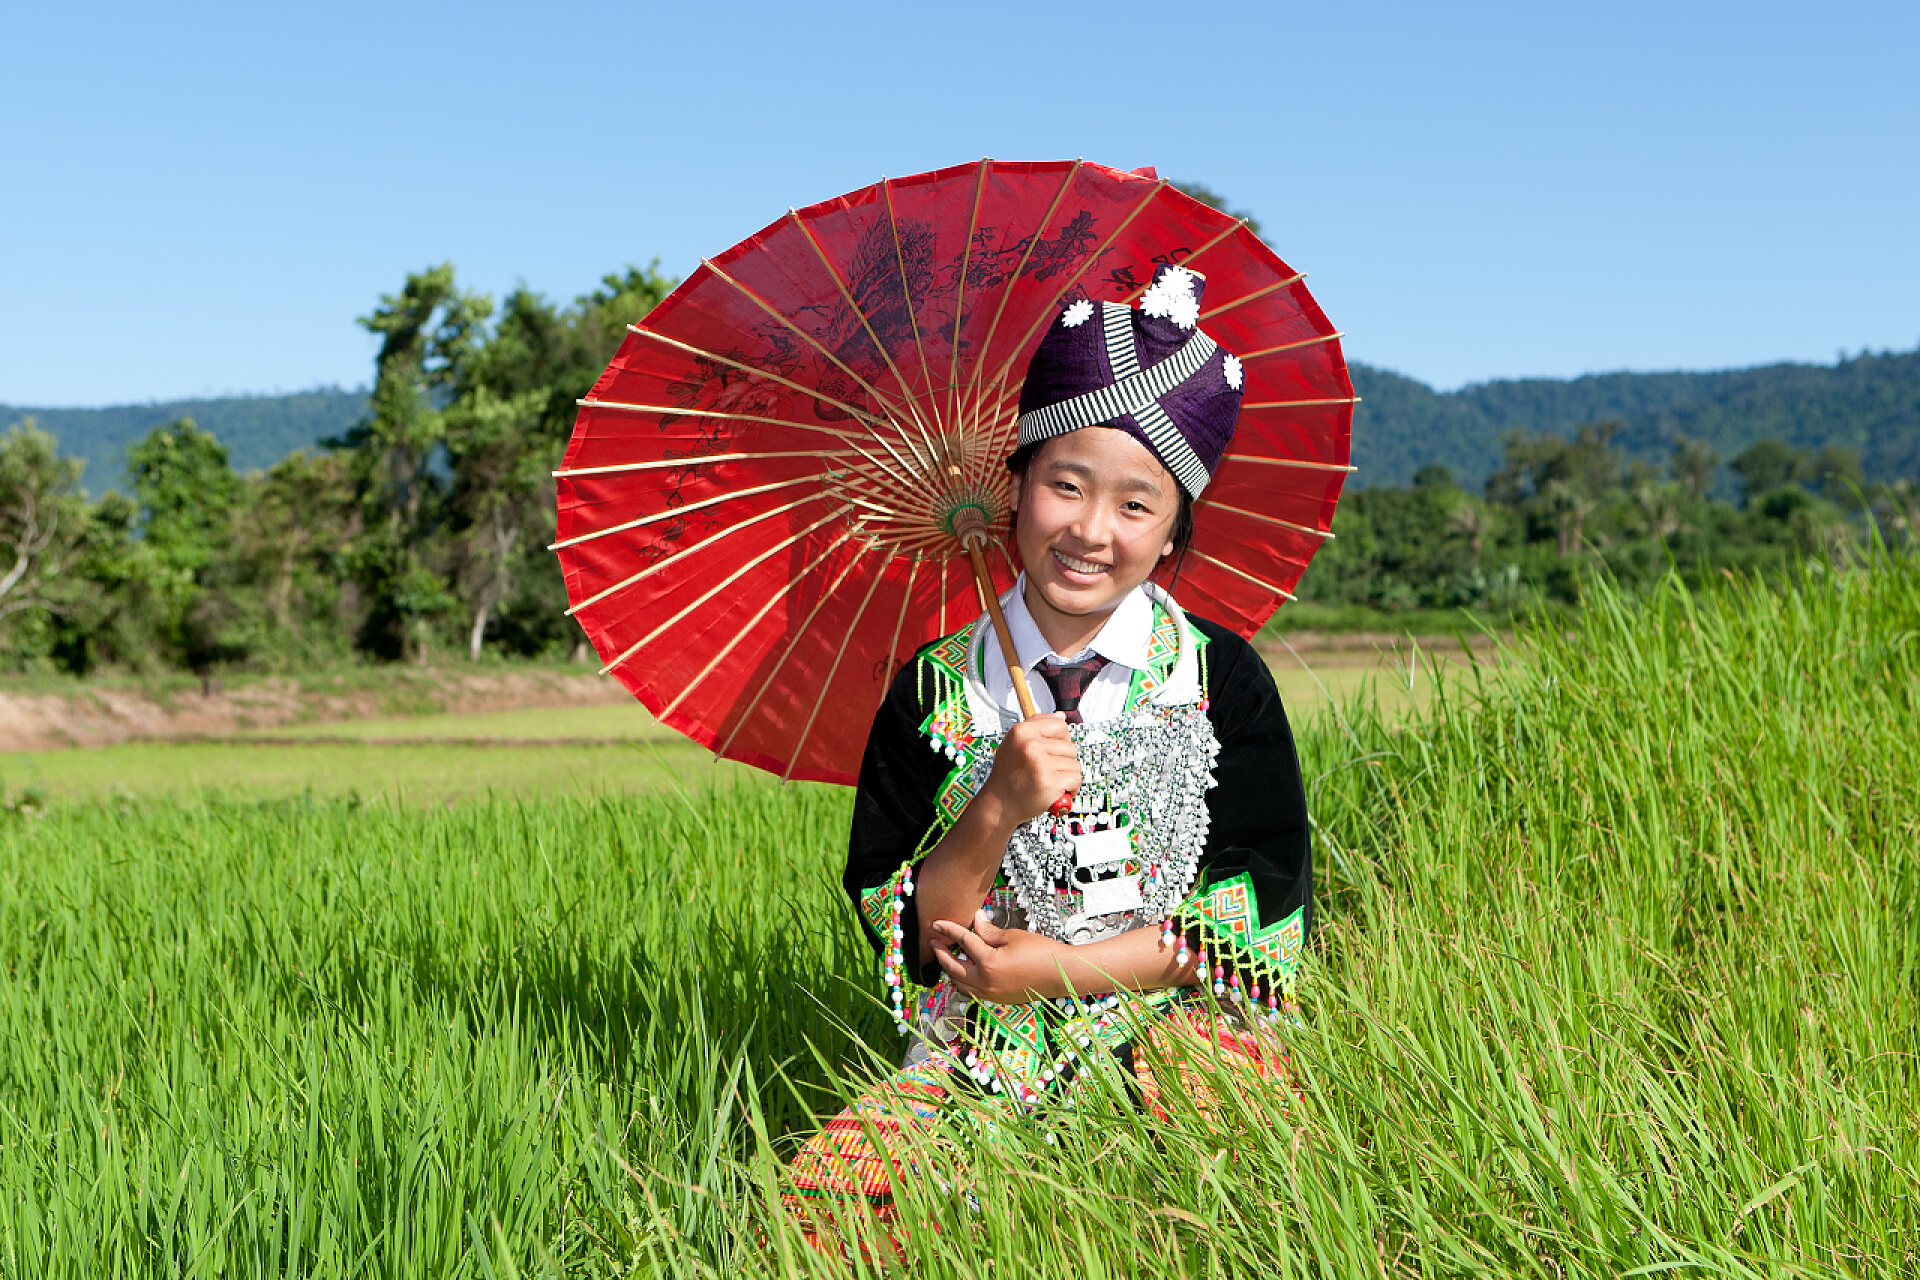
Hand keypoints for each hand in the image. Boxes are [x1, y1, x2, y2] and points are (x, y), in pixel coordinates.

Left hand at [929, 911, 1068, 1004]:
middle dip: (941, 953)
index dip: (949, 930)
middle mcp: (986, 983)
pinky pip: (972, 991)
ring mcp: (991, 994)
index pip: (963, 942)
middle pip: (953, 967)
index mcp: (989, 964)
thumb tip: (975, 921)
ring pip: (960, 983)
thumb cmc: (1042, 953)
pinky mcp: (997, 1000)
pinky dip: (963, 980)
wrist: (1062, 974)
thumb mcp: (1013, 936)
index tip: (937, 924)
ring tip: (948, 956)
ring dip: (951, 969)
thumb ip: (989, 931)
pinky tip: (965, 970)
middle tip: (935, 942)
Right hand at [978, 713, 1078, 828]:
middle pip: (1070, 747)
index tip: (1050, 752)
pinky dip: (1070, 788)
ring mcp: (1040, 763)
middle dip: (1063, 762)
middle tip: (1045, 771)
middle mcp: (1030, 744)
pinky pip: (1076, 779)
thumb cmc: (1009, 775)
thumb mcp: (1015, 743)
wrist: (999, 804)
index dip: (1060, 741)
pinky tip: (1056, 791)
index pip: (1060, 725)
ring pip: (1074, 764)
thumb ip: (1037, 726)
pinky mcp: (1049, 781)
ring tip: (1049, 781)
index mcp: (1022, 731)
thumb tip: (1061, 716)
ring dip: (1066, 776)